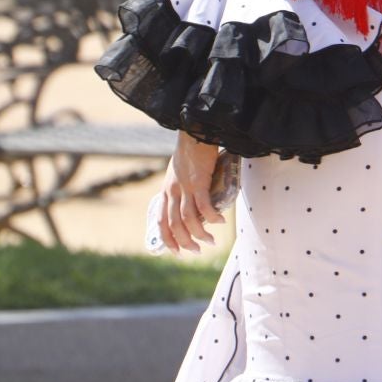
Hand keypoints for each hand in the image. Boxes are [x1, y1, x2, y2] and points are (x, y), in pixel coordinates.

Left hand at [155, 133, 224, 252]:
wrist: (194, 130)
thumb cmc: (191, 148)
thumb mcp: (179, 171)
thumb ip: (183, 186)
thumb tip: (195, 200)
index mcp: (166, 190)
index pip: (161, 222)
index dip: (168, 239)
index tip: (177, 251)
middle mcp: (172, 191)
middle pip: (174, 226)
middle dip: (185, 242)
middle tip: (197, 250)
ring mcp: (184, 187)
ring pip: (188, 220)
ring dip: (199, 234)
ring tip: (211, 241)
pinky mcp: (198, 182)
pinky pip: (204, 207)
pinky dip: (211, 218)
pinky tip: (220, 222)